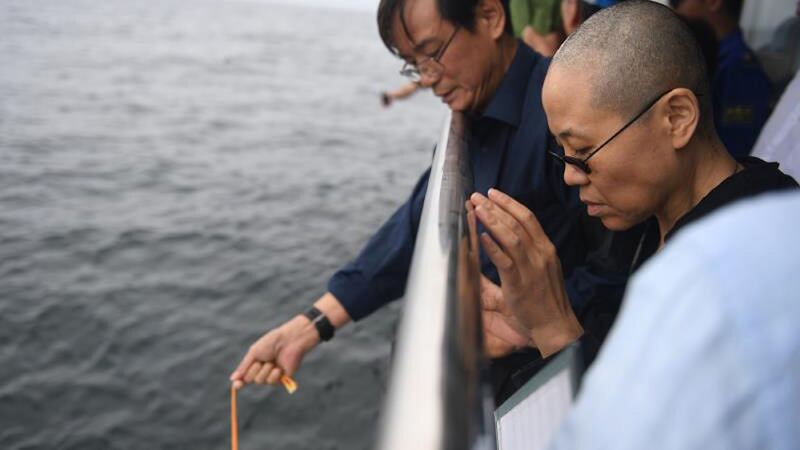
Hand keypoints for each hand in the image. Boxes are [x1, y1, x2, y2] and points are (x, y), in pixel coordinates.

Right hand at [230, 316, 319, 389]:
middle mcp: (262, 369)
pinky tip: (279, 367)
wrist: (289, 341)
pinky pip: (271, 382)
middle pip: (250, 379)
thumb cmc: (271, 343)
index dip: (239, 382)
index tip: (236, 385)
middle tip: (261, 360)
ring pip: (260, 381)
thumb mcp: (254, 352)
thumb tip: (232, 379)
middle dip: (253, 370)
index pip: (244, 375)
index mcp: (255, 362)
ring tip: (272, 361)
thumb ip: (244, 366)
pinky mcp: (281, 378)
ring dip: (264, 370)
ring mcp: (272, 374)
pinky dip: (273, 374)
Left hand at [471, 189, 582, 356]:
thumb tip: (502, 241)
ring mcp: (532, 268)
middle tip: (477, 196)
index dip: (509, 203)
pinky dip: (493, 247)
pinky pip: (505, 261)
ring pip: (511, 237)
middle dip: (496, 206)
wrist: (556, 327)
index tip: (492, 193)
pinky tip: (481, 236)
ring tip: (477, 208)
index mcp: (546, 249)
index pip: (528, 218)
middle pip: (518, 222)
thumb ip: (525, 255)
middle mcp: (541, 254)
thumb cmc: (546, 300)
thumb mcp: (540, 270)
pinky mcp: (520, 284)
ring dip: (492, 220)